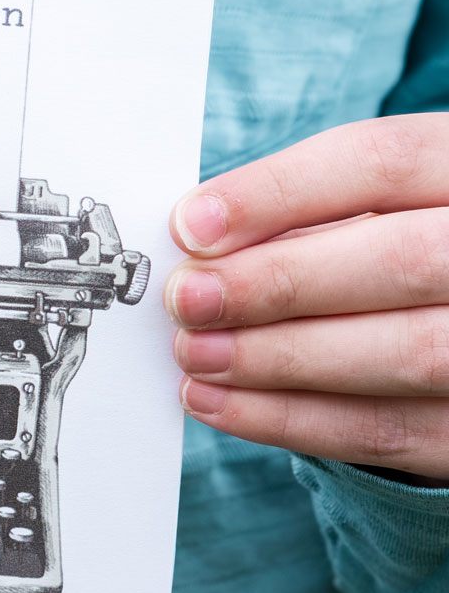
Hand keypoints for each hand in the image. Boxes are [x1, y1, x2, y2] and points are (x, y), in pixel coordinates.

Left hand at [166, 115, 448, 480]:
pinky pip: (390, 430)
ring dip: (278, 359)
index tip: (192, 225)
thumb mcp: (375, 204)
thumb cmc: (400, 244)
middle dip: (277, 283)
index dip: (281, 192)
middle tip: (188, 300)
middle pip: (400, 259)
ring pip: (405, 353)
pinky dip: (293, 420)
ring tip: (195, 355)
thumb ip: (304, 214)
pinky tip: (221, 403)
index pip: (384, 162)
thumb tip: (198, 243)